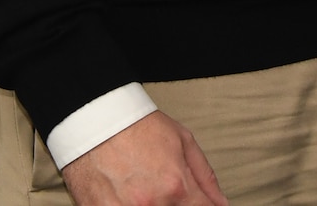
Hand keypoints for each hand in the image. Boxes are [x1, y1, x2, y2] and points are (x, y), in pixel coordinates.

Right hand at [59, 111, 228, 205]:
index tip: (200, 203)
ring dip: (155, 204)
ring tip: (146, 187)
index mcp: (176, 186)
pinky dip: (129, 205)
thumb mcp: (184, 141)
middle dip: (177, 204)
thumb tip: (220, 202)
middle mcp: (152, 204)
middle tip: (167, 188)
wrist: (95, 120)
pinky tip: (127, 194)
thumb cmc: (139, 127)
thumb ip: (205, 177)